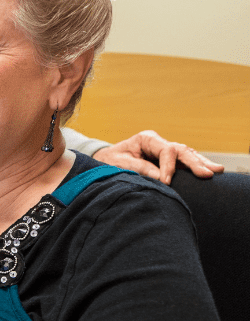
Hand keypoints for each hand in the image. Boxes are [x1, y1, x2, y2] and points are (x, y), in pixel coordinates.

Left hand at [92, 130, 223, 184]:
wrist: (104, 161)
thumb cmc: (109, 161)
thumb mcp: (120, 164)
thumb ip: (139, 169)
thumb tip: (162, 178)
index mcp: (146, 139)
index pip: (166, 150)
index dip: (169, 166)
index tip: (167, 181)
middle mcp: (158, 143)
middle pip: (181, 150)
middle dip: (194, 163)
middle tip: (207, 174)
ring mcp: (164, 150)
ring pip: (187, 155)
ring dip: (200, 163)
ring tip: (216, 171)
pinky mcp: (166, 160)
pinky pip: (184, 162)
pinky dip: (196, 166)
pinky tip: (209, 170)